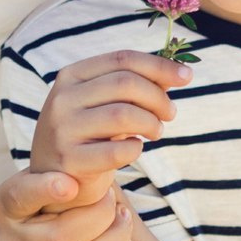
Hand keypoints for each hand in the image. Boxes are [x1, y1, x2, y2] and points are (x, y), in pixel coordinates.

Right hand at [0, 168, 136, 240]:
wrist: (57, 234)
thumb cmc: (62, 195)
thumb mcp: (59, 176)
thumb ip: (71, 170)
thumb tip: (105, 157)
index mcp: (5, 205)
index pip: (20, 197)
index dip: (44, 190)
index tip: (72, 183)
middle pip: (59, 236)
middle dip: (99, 216)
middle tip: (116, 202)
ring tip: (125, 221)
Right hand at [29, 51, 189, 205]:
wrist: (54, 180)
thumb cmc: (89, 136)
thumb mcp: (103, 104)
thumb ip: (133, 87)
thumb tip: (178, 74)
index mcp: (71, 76)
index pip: (122, 60)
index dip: (159, 66)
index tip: (186, 78)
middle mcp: (62, 98)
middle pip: (126, 83)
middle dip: (158, 98)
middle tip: (170, 114)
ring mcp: (63, 129)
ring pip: (124, 115)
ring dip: (151, 123)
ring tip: (156, 131)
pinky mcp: (70, 160)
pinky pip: (118, 150)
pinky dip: (135, 148)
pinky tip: (134, 149)